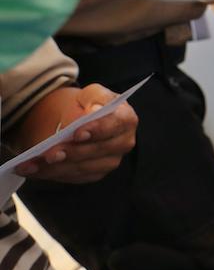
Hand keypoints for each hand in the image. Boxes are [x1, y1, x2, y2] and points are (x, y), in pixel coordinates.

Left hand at [13, 84, 136, 182]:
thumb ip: (94, 99)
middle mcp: (123, 143)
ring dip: (55, 167)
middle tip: (49, 153)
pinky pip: (72, 177)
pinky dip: (50, 174)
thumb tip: (92, 113)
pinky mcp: (94, 173)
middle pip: (98, 151)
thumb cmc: (86, 104)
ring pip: (83, 168)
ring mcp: (110, 161)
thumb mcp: (91, 93)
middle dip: (72, 152)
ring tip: (32, 163)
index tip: (77, 133)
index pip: (115, 125)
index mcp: (126, 119)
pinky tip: (32, 169)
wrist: (77, 117)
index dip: (97, 130)